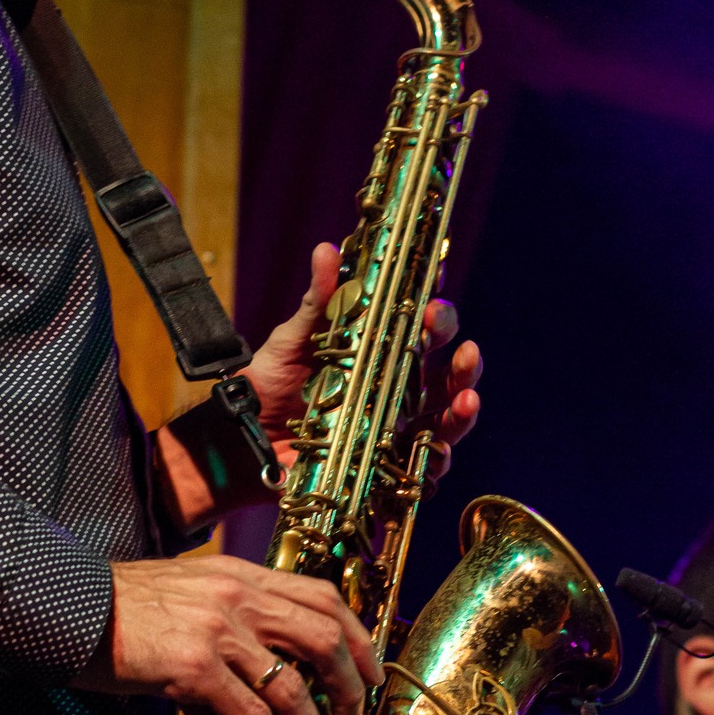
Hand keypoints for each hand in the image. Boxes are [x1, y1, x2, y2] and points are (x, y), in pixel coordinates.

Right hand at [73, 554, 382, 714]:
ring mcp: (219, 631)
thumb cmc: (118, 605)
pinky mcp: (195, 668)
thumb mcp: (183, 595)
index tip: (370, 672)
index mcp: (240, 574)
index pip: (321, 595)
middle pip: (325, 637)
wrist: (66, 605)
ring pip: (296, 688)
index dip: (357, 636)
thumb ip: (224, 622)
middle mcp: (239, 596)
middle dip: (353, 688)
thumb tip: (244, 687)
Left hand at [247, 243, 481, 485]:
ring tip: (468, 396)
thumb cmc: (273, 382)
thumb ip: (317, 301)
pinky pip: (424, 464)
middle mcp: (397, 385)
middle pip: (445, 367)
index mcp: (381, 350)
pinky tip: (442, 448)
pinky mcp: (386, 462)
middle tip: (452, 337)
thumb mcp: (293, 339)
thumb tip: (325, 250)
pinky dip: (438, 458)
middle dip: (457, 351)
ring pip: (446, 413)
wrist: (246, 436)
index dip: (436, 306)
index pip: (421, 325)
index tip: (438, 280)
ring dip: (463, 401)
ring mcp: (396, 425)